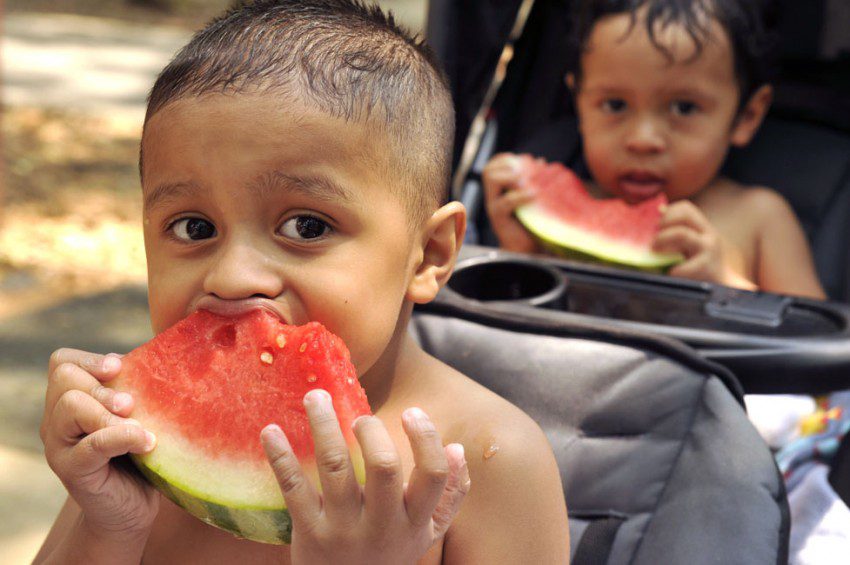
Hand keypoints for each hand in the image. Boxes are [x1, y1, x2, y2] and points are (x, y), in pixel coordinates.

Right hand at [41, 349, 158, 539]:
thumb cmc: (139, 455)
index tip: (120, 367)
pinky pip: (91, 444)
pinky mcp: (72, 471)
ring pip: (71, 406)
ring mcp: (59, 446)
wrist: (131, 509)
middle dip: (103, 386)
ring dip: (110, 411)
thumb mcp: (139, 415)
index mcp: (69, 400)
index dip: (90, 359)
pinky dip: (122, 437)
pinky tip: (146, 443)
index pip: (63, 362)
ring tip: (141, 427)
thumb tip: (155, 360)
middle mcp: (57, 420)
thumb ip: (137, 389)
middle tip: (130, 405)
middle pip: (66, 378)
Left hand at [261, 390, 469, 564]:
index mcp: (414, 522)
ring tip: (315, 396)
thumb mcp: (426, 534)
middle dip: (372, 431)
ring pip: (335, 467)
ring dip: (324, 425)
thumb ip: (449, 495)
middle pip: (384, 467)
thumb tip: (458, 449)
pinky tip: (270, 430)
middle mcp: (381, 526)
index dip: (425, 438)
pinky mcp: (308, 532)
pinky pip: (293, 488)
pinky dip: (280, 456)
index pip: (432, 474)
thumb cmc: (388, 555)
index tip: (411, 412)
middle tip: (359, 417)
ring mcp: (343, 530)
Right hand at [482, 153, 540, 252]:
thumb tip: (541, 161)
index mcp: (500, 189)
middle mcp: (493, 196)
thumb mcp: (534, 198)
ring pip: (492, 180)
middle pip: (490, 169)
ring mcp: (493, 206)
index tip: (528, 161)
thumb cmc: (532, 223)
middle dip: (510, 165)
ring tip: (528, 181)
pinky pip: (505, 202)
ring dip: (512, 176)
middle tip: (528, 171)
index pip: (494, 164)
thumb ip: (535, 180)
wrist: (528, 251)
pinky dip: (521, 195)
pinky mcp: (498, 219)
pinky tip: (534, 195)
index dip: (509, 158)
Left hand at [652, 201, 752, 287]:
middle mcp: (708, 235)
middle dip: (663, 224)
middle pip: (684, 216)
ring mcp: (709, 250)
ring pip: (681, 234)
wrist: (723, 288)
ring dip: (662, 239)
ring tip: (654, 250)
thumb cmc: (700, 267)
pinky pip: (682, 266)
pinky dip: (671, 270)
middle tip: (652, 238)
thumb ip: (676, 234)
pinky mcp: (705, 267)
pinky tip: (670, 274)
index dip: (667, 212)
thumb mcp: (692, 246)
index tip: (655, 224)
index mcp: (703, 228)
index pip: (685, 208)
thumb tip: (651, 221)